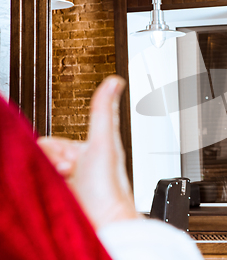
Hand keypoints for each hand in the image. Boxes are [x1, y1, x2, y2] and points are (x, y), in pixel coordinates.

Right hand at [38, 75, 139, 228]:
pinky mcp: (59, 197)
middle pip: (44, 156)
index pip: (54, 142)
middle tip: (68, 172)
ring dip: (47, 176)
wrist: (104, 220)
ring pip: (40, 170)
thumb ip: (104, 110)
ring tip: (65, 183)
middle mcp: (79, 167)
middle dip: (52, 162)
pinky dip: (43, 188)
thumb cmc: (107, 185)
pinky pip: (38, 186)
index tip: (69, 160)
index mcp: (90, 150)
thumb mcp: (104, 140)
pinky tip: (56, 192)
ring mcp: (68, 183)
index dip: (57, 149)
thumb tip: (115, 80)